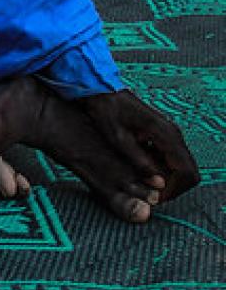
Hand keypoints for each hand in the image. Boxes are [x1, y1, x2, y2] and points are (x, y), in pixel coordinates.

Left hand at [77, 90, 199, 203]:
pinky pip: (172, 158)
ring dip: (170, 179)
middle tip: (154, 196)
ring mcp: (170, 133)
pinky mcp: (163, 135)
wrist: (101, 92)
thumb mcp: (118, 139)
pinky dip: (165, 169)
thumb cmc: (106, 112)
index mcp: (164, 134)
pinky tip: (146, 174)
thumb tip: (160, 184)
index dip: (175, 189)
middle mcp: (173, 133)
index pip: (186, 171)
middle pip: (189, 171)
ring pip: (182, 165)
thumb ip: (140, 161)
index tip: (158, 198)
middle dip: (175, 187)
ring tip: (149, 187)